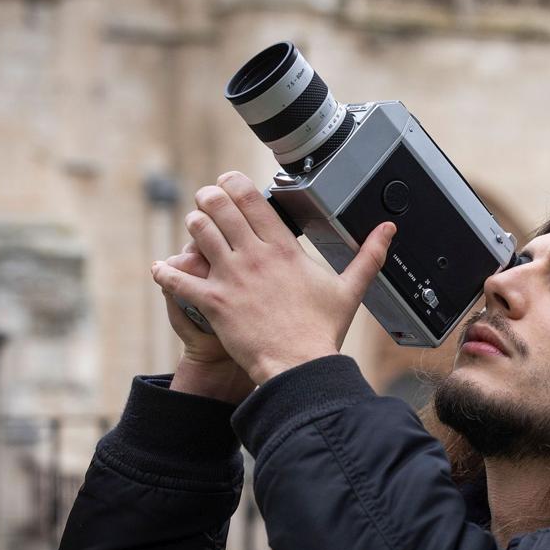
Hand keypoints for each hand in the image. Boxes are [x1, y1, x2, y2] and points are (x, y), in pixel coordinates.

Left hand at [149, 171, 396, 384]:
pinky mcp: (214, 302)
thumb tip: (387, 231)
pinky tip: (161, 268)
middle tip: (207, 199)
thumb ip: (368, 255)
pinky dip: (166, 272)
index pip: (251, 200)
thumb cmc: (322, 332)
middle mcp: (254, 256)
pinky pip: (179, 280)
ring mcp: (232, 277)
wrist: (300, 366)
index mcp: (284, 250)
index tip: (229, 182)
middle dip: (209, 197)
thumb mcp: (350, 289)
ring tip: (195, 227)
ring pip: (198, 232)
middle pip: (220, 206)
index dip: (233, 183)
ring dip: (193, 226)